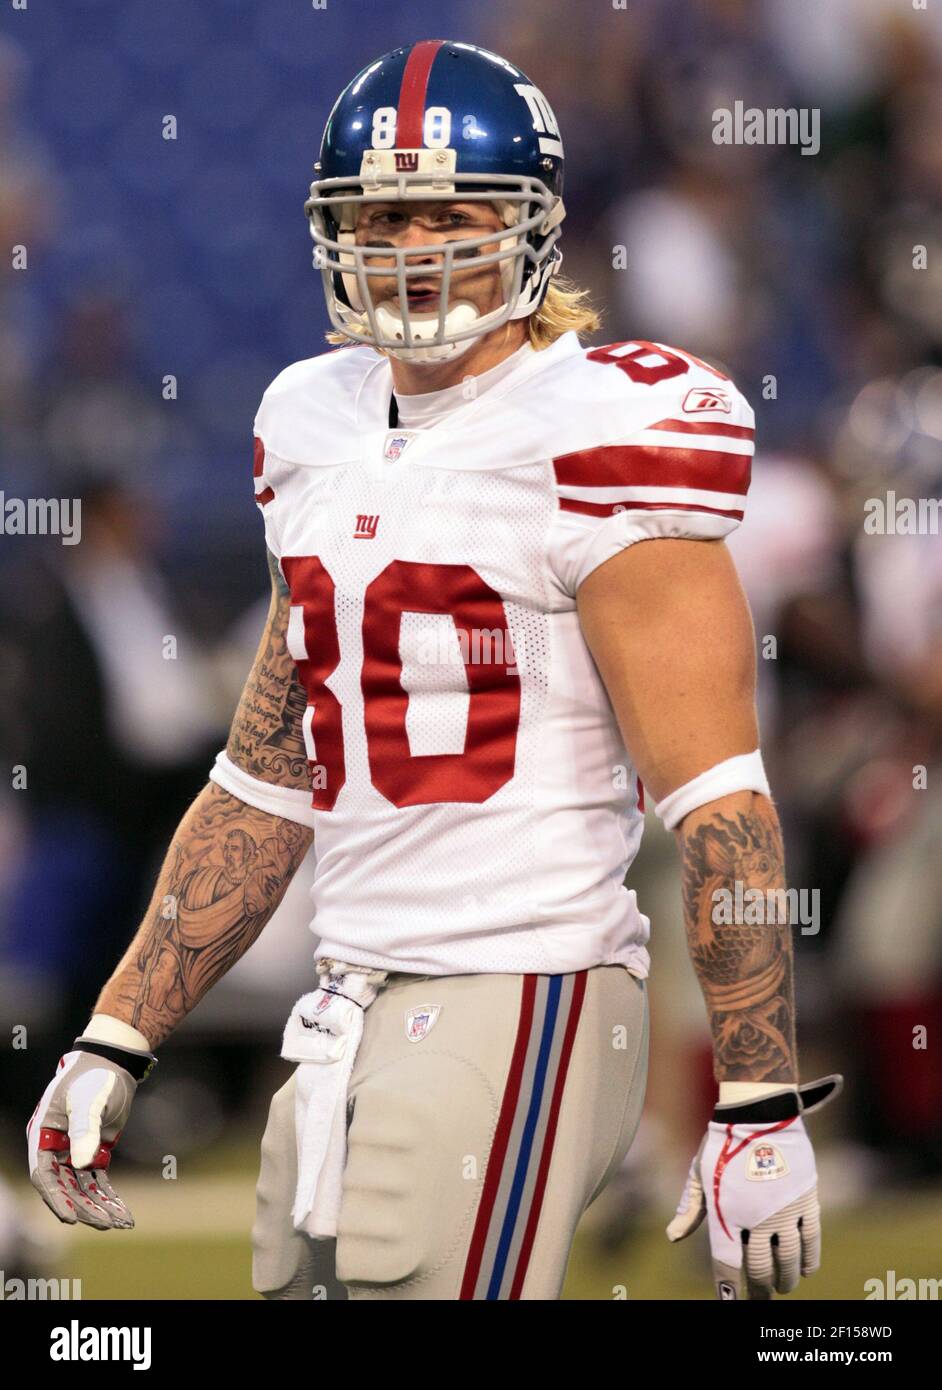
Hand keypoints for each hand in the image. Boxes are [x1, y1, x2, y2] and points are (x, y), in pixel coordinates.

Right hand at [26, 1039, 155, 1229]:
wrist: (113, 1063)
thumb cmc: (95, 1077)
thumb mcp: (89, 1100)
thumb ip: (84, 1130)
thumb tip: (82, 1164)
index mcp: (43, 1135)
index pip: (43, 1174)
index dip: (56, 1197)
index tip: (71, 1217)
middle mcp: (55, 1148)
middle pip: (66, 1187)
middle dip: (85, 1207)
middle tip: (106, 1224)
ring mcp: (74, 1152)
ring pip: (83, 1188)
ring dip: (100, 1207)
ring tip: (121, 1224)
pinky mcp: (93, 1152)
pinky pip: (98, 1181)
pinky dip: (109, 1197)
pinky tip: (122, 1213)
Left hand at [666, 1074, 841, 1298]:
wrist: (758, 1113)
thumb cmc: (722, 1143)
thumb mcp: (699, 1173)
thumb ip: (690, 1209)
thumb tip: (672, 1238)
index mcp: (726, 1215)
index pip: (728, 1266)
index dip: (730, 1290)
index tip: (731, 1302)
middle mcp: (755, 1219)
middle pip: (759, 1270)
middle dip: (760, 1290)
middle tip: (761, 1297)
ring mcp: (783, 1212)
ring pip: (787, 1261)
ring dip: (785, 1279)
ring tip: (782, 1286)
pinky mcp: (806, 1202)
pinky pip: (810, 1240)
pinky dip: (809, 1260)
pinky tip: (805, 1269)